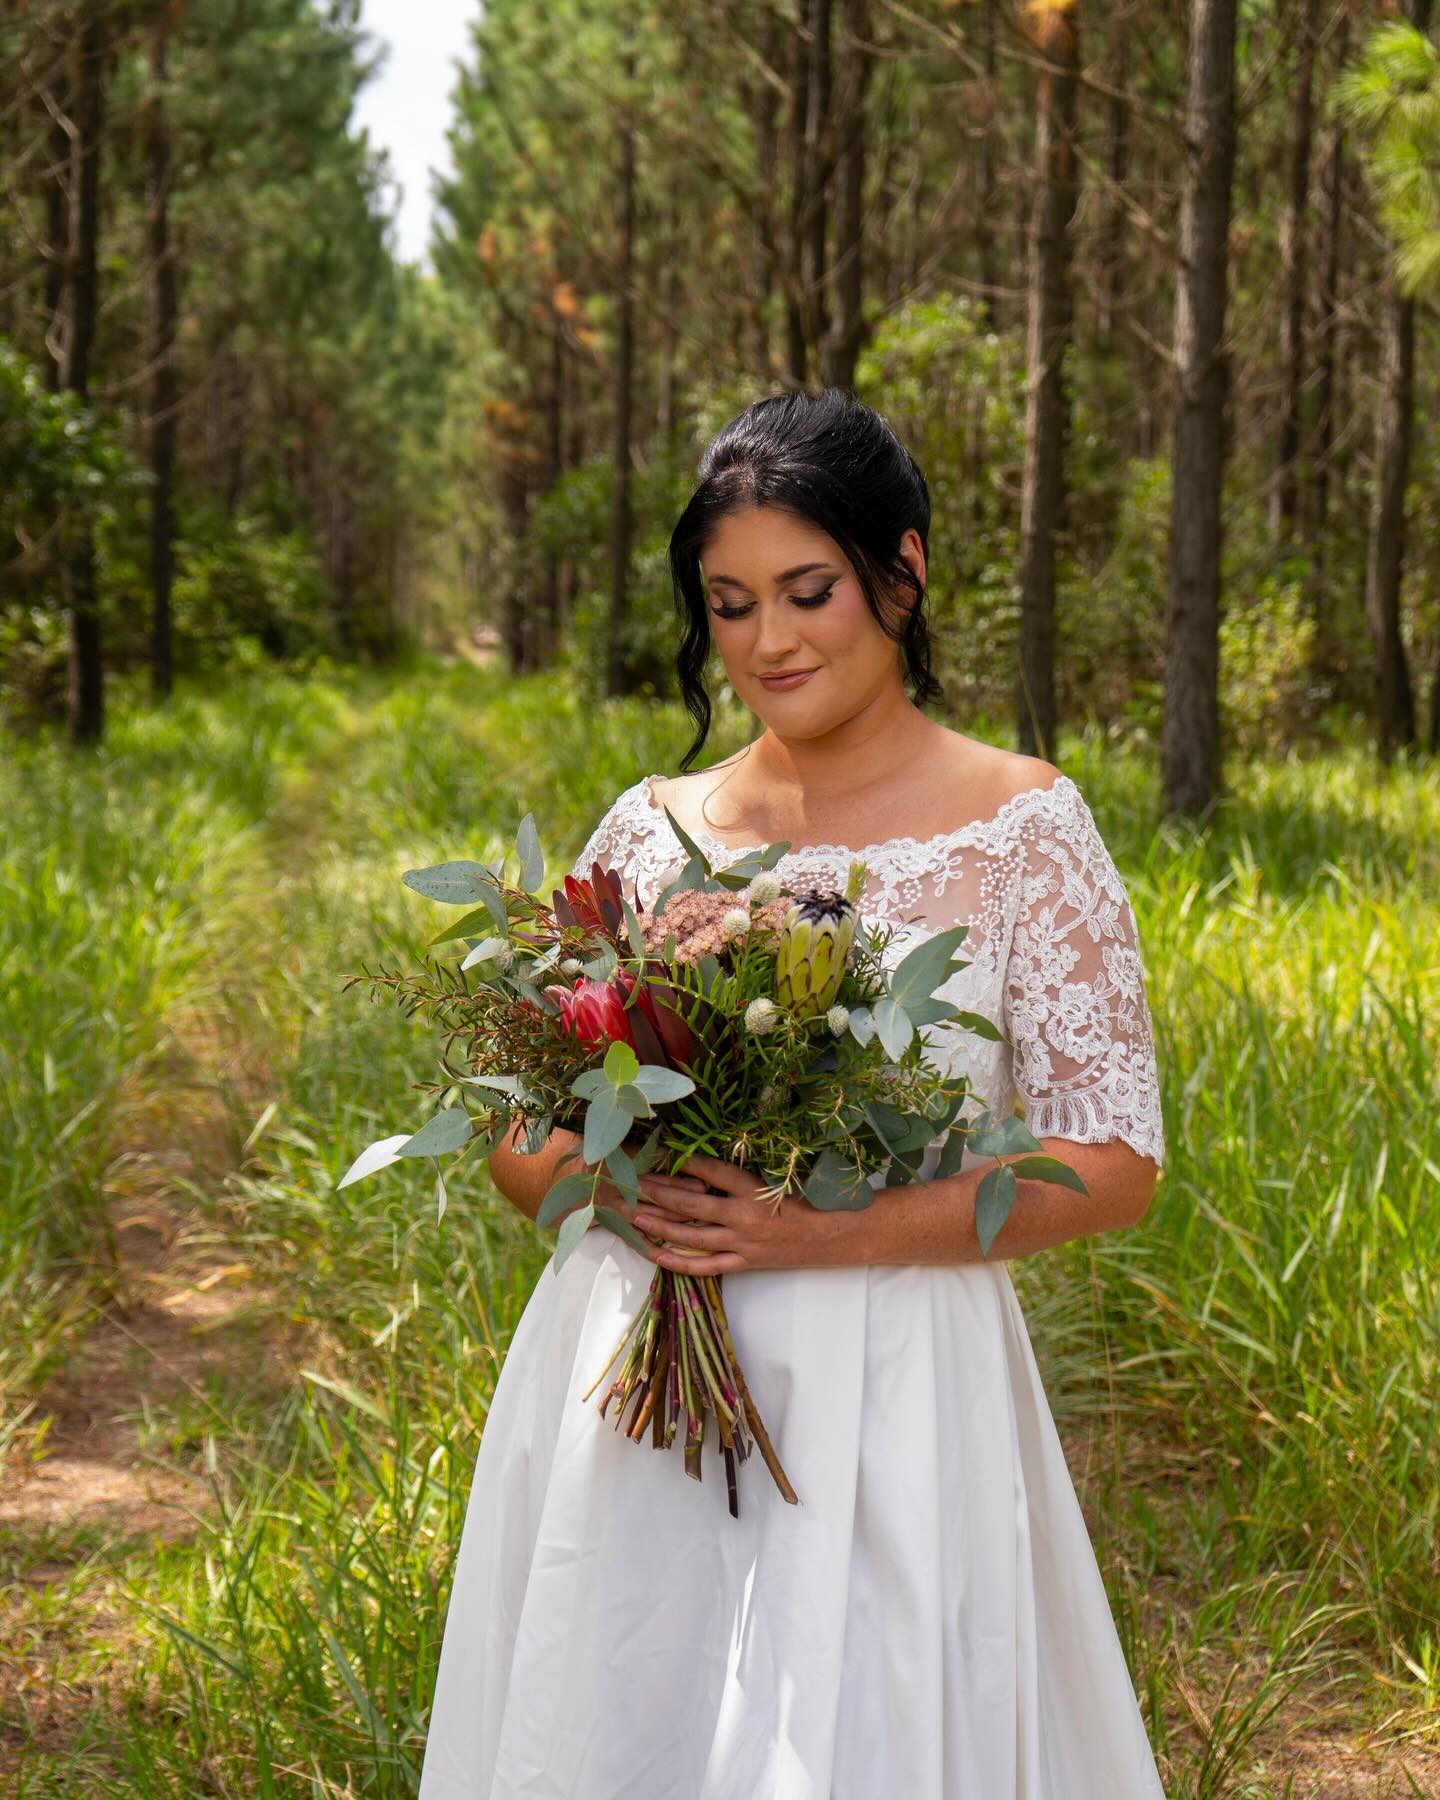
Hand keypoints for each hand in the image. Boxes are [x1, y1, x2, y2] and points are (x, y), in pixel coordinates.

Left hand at [626, 1151, 833, 1275]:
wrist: (836, 1235)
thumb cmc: (810, 1199)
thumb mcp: (779, 1176)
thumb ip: (744, 1171)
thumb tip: (704, 1159)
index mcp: (756, 1188)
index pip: (710, 1170)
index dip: (682, 1159)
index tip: (659, 1149)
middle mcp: (745, 1216)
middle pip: (691, 1204)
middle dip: (658, 1192)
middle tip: (632, 1182)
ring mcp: (743, 1243)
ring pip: (692, 1236)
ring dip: (660, 1225)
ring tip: (635, 1215)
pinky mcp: (745, 1263)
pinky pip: (706, 1266)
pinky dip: (679, 1262)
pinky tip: (657, 1254)